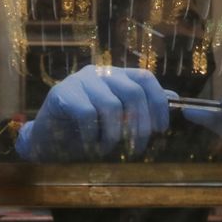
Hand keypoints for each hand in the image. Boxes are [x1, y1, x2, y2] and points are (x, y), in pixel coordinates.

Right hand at [16, 65, 175, 160]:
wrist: (47, 139)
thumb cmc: (86, 131)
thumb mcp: (118, 119)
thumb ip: (142, 107)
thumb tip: (174, 100)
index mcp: (116, 75)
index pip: (145, 79)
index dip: (157, 104)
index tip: (160, 130)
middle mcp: (100, 72)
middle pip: (132, 92)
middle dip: (139, 125)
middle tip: (136, 149)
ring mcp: (80, 81)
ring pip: (111, 106)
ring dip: (114, 135)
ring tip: (107, 149)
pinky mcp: (62, 93)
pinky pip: (87, 115)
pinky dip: (93, 136)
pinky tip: (90, 146)